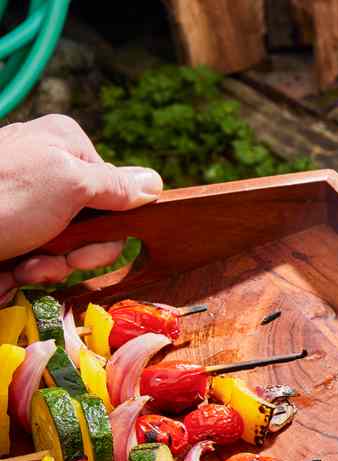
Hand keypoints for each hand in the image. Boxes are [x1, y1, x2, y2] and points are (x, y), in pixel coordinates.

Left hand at [0, 115, 160, 296]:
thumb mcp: (67, 183)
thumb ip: (115, 185)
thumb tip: (155, 183)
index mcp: (67, 146)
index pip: (118, 195)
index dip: (109, 232)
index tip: (84, 250)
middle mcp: (46, 170)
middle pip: (93, 225)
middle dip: (73, 255)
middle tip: (45, 260)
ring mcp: (25, 202)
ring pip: (64, 248)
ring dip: (46, 268)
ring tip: (19, 266)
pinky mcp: (7, 228)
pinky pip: (33, 256)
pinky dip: (22, 270)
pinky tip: (7, 268)